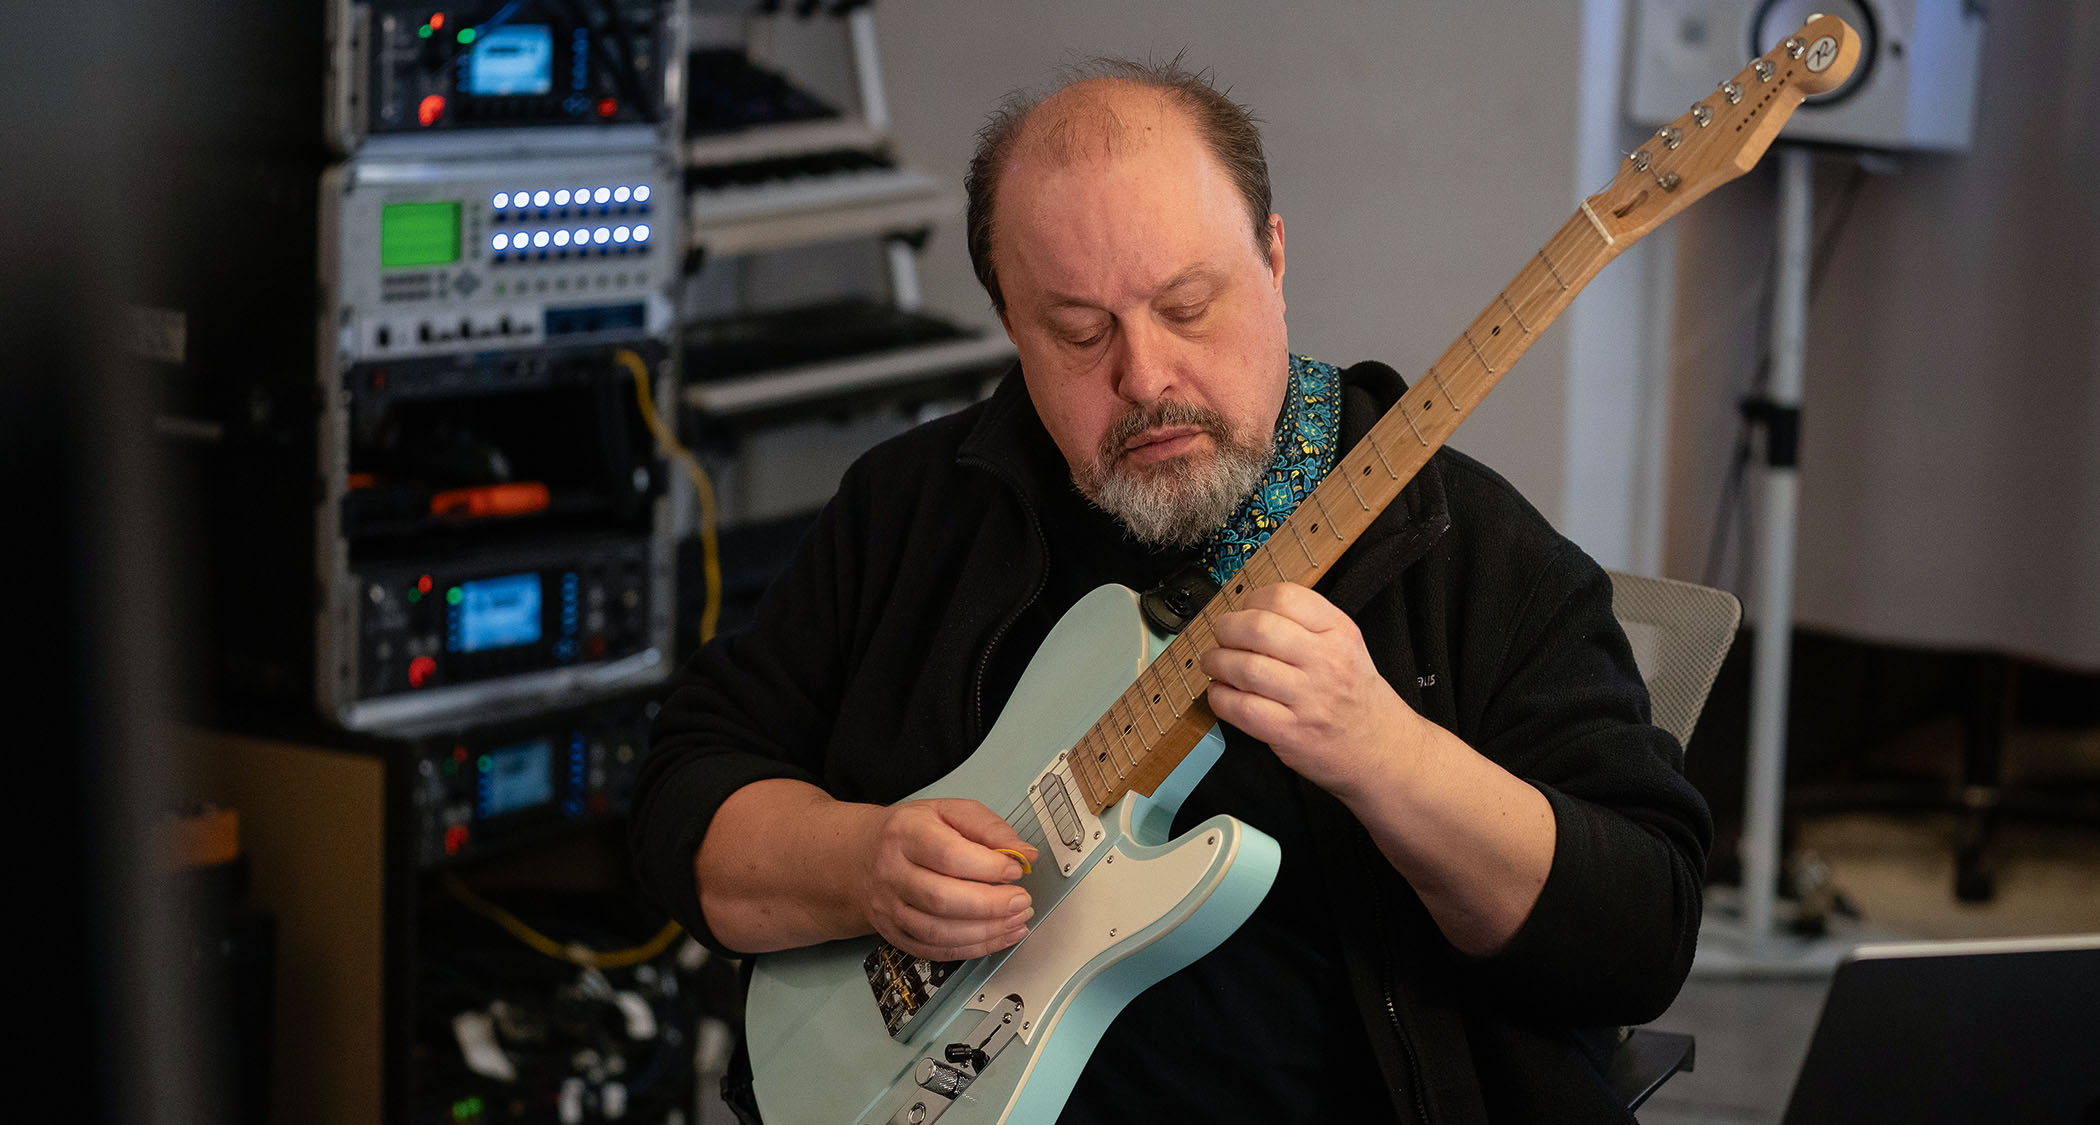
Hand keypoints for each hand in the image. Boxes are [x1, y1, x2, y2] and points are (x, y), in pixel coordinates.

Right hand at [855, 798, 1038, 961]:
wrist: (862, 857)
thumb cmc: (912, 832)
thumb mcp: (949, 812)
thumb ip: (989, 828)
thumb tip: (1025, 853)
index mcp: (906, 833)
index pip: (948, 854)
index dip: (987, 866)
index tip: (1015, 870)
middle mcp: (892, 872)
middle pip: (941, 898)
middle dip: (991, 905)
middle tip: (1021, 901)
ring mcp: (890, 907)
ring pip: (938, 932)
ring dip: (985, 932)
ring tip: (1016, 922)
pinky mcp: (895, 933)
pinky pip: (934, 951)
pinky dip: (971, 949)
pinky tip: (996, 938)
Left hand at [1199, 582, 1417, 797]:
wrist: (1383, 749)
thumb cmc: (1356, 697)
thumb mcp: (1347, 646)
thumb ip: (1306, 625)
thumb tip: (1248, 611)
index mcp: (1340, 632)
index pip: (1284, 598)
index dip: (1251, 601)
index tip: (1243, 612)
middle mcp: (1326, 662)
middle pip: (1258, 628)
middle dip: (1226, 629)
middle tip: (1221, 636)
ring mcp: (1309, 699)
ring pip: (1245, 667)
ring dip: (1217, 662)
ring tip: (1214, 664)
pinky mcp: (1291, 732)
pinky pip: (1241, 708)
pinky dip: (1220, 697)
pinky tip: (1222, 694)